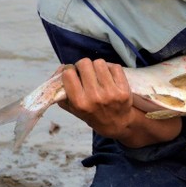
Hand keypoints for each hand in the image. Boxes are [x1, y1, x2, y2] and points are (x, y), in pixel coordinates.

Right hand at [57, 58, 180, 145]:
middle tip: (86, 73)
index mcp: (79, 103)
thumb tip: (61, 67)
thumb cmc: (92, 114)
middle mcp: (95, 97)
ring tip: (98, 75)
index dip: (69, 70)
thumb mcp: (72, 108)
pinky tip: (109, 77)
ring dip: (97, 66)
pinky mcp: (124, 89)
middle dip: (83, 66)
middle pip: (84, 64)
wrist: (117, 124)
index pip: (68, 74)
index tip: (73, 74)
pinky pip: (115, 67)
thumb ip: (61, 90)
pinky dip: (110, 69)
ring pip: (99, 63)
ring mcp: (111, 93)